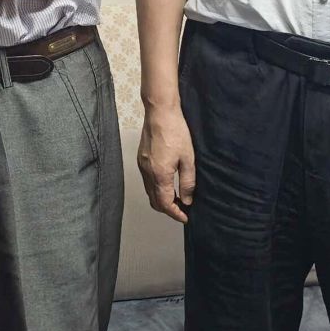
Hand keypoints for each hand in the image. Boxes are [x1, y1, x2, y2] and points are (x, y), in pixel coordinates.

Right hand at [137, 105, 195, 223]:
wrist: (160, 113)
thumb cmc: (176, 132)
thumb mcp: (188, 159)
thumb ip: (188, 182)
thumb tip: (187, 200)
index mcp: (159, 174)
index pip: (164, 203)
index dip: (175, 213)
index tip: (185, 217)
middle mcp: (147, 172)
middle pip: (154, 201)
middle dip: (167, 209)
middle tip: (182, 210)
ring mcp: (142, 166)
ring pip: (149, 192)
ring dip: (161, 199)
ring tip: (177, 198)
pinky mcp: (141, 159)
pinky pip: (147, 181)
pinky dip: (156, 188)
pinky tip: (167, 184)